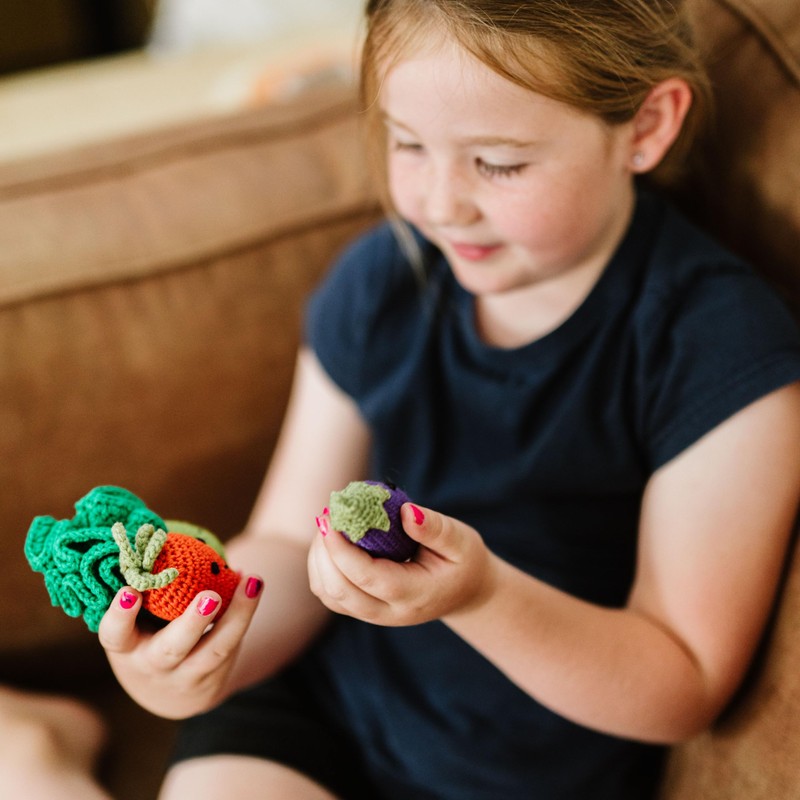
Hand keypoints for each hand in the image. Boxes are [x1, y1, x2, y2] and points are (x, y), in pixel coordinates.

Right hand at [97, 575, 262, 718]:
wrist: (172, 690)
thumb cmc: (148, 637)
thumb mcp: (136, 623)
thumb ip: (144, 590)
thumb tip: (155, 533)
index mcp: (126, 647)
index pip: (116, 635)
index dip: (120, 616)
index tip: (130, 592)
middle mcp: (154, 665)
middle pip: (172, 649)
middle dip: (191, 624)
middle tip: (210, 597)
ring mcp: (186, 673)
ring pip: (215, 649)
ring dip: (237, 614)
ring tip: (250, 582)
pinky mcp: (215, 673)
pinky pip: (233, 642)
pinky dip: (245, 610)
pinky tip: (253, 583)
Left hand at [308, 504, 497, 626]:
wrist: (466, 593)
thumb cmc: (463, 562)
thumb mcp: (461, 541)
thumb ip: (434, 529)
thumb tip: (406, 513)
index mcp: (413, 595)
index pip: (368, 577)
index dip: (342, 550)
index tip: (331, 519)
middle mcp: (389, 613)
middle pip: (340, 592)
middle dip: (324, 554)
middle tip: (326, 517)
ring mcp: (374, 615)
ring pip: (330, 596)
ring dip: (319, 561)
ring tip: (327, 526)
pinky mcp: (364, 609)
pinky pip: (331, 595)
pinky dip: (322, 569)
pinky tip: (329, 542)